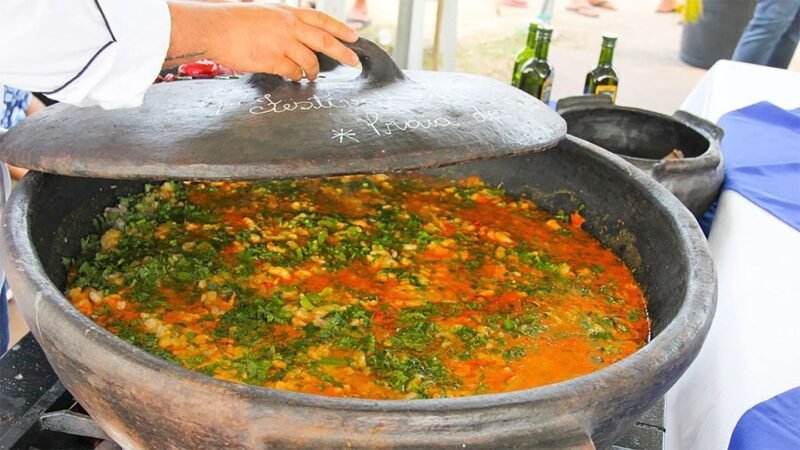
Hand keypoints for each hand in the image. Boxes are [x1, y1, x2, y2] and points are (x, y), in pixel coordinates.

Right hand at [166, 2, 358, 80]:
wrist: (213, 27)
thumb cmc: (233, 20)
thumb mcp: (264, 12)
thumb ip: (282, 22)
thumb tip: (295, 34)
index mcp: (287, 12)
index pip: (321, 19)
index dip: (340, 29)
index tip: (354, 37)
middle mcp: (288, 26)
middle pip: (324, 41)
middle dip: (342, 52)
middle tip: (353, 62)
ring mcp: (282, 43)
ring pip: (309, 60)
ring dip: (313, 70)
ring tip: (312, 75)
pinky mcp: (273, 60)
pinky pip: (292, 72)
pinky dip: (295, 75)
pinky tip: (293, 76)